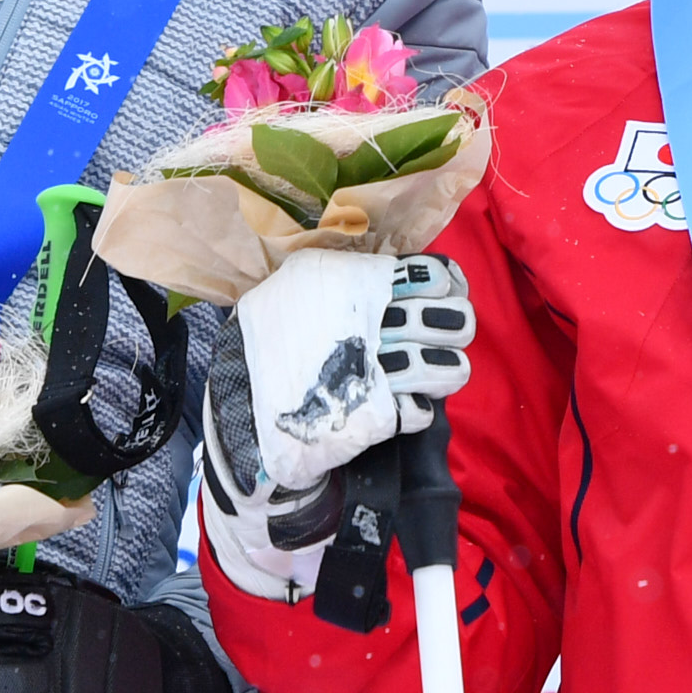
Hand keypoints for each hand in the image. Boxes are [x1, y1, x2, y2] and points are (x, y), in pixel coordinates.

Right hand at [233, 251, 475, 491]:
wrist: (236, 411)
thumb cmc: (269, 343)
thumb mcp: (298, 285)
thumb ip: (349, 276)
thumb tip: (407, 276)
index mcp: (352, 282)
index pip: (431, 275)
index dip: (445, 287)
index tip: (443, 297)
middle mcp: (368, 322)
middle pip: (450, 320)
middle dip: (455, 329)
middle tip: (444, 337)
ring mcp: (372, 370)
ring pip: (446, 367)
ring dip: (446, 371)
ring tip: (435, 373)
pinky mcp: (373, 417)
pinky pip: (422, 410)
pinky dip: (420, 409)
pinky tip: (406, 405)